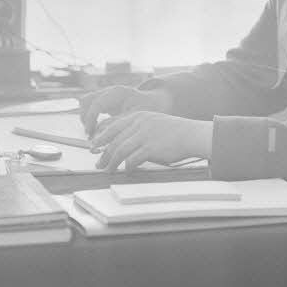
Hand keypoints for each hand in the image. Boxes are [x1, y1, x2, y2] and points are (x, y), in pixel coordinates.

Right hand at [79, 85, 172, 136]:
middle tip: (91, 135)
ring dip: (86, 118)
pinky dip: (90, 118)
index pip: (96, 104)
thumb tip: (98, 134)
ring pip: (85, 103)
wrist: (157, 102)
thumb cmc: (148, 108)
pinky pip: (91, 108)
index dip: (90, 120)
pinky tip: (96, 130)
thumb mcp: (134, 117)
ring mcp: (106, 95)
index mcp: (118, 93)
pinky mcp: (106, 102)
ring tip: (92, 133)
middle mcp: (109, 91)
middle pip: (86, 101)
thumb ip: (116, 124)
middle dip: (85, 118)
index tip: (90, 134)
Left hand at [90, 111, 212, 171]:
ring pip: (119, 150)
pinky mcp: (150, 148)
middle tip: (97, 163)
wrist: (192, 134)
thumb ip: (138, 129)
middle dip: (103, 153)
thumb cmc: (175, 131)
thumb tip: (122, 142)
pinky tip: (127, 171)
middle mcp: (139, 124)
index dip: (101, 137)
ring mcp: (144, 135)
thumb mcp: (154, 122)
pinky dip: (127, 167)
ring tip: (108, 170)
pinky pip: (132, 159)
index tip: (94, 146)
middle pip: (114, 140)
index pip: (113, 126)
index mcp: (139, 116)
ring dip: (111, 162)